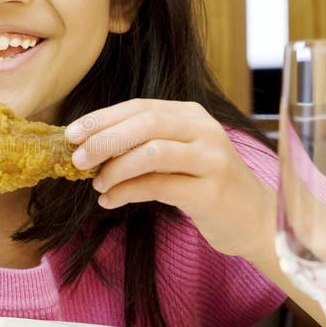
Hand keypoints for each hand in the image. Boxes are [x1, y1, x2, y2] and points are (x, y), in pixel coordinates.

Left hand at [66, 99, 275, 262]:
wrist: (254, 219)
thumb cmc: (205, 186)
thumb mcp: (175, 157)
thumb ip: (141, 147)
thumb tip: (89, 149)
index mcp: (191, 115)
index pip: (140, 107)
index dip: (102, 119)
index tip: (71, 133)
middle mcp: (204, 129)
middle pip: (145, 123)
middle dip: (104, 139)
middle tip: (78, 158)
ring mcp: (211, 158)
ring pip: (152, 152)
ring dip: (116, 168)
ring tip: (97, 184)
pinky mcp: (211, 190)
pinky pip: (159, 186)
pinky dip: (127, 192)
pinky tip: (110, 201)